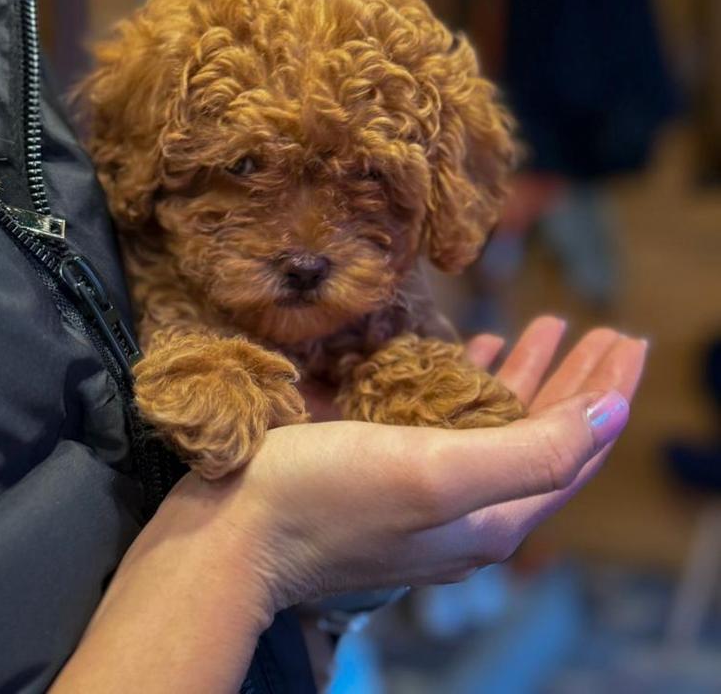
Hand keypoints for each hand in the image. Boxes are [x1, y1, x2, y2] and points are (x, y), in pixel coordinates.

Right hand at [56, 317, 644, 692]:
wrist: (230, 534)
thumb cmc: (326, 496)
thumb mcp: (437, 473)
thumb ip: (531, 452)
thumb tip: (611, 416)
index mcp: (492, 515)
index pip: (576, 453)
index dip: (607, 397)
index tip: (630, 341)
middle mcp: (467, 507)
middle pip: (544, 437)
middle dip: (579, 382)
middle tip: (608, 329)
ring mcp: (426, 489)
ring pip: (498, 425)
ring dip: (529, 375)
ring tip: (549, 325)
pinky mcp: (388, 469)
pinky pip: (448, 420)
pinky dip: (471, 383)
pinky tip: (475, 350)